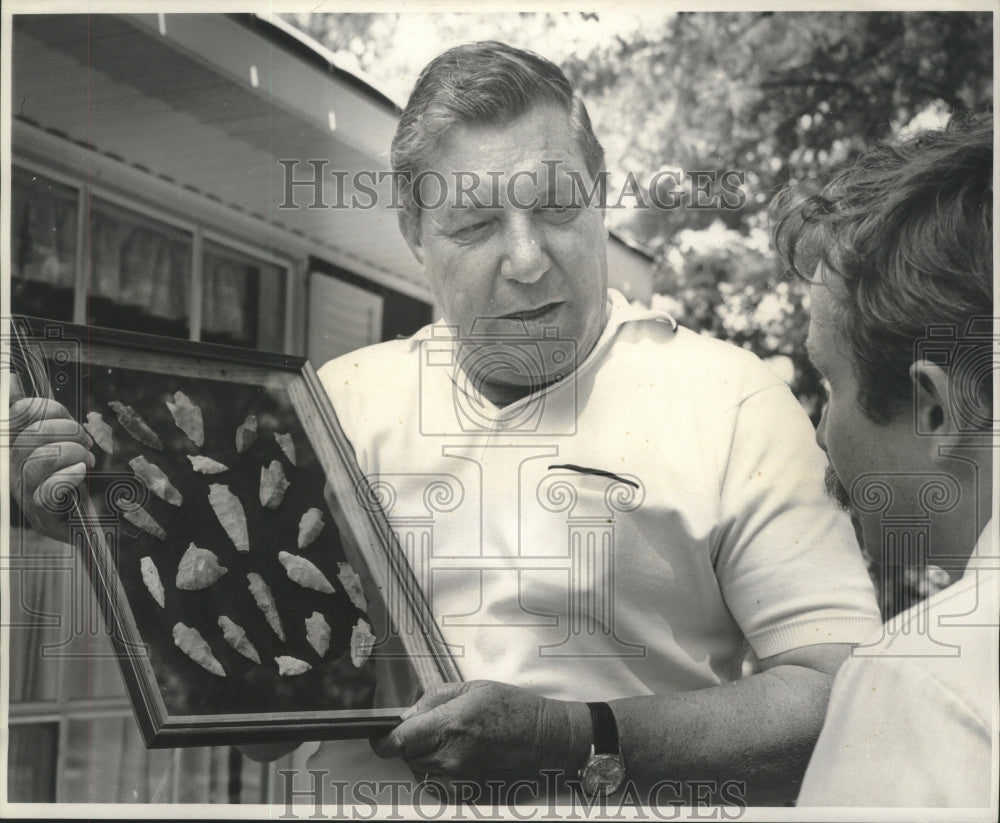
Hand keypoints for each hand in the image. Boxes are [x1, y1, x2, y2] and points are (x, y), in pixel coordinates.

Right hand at [8, 379, 93, 540]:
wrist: (84, 520)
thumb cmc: (68, 477)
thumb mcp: (55, 440)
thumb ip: (36, 414)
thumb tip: (10, 379)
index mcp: (12, 446)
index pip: (17, 414)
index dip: (45, 408)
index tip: (66, 417)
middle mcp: (11, 469)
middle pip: (30, 436)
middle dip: (66, 431)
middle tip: (85, 442)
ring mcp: (24, 493)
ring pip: (39, 460)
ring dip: (73, 453)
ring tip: (88, 459)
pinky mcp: (41, 515)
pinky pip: (47, 491)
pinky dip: (67, 477)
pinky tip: (80, 473)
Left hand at [370, 680, 585, 784]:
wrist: (551, 740)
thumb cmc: (518, 710)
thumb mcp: (474, 688)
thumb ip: (435, 699)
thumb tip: (408, 714)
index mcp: (452, 723)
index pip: (399, 739)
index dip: (384, 739)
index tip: (380, 736)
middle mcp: (453, 755)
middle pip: (408, 756)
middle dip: (411, 743)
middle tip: (433, 729)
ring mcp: (462, 780)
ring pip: (422, 773)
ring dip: (426, 759)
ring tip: (453, 742)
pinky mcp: (470, 795)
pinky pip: (438, 788)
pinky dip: (440, 775)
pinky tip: (461, 759)